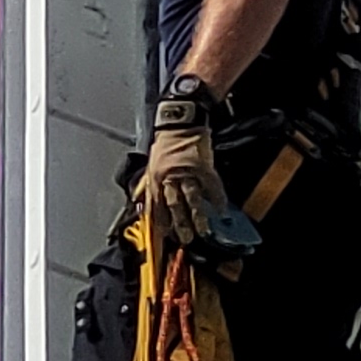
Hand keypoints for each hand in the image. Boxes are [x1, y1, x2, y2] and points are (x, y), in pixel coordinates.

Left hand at [139, 87, 219, 249]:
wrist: (180, 121)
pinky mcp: (203, 166)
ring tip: (203, 230)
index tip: (165, 235)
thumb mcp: (151, 162)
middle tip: (185, 238)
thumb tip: (139, 199)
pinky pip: (211, 186)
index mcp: (155, 177)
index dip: (160, 221)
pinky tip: (221, 209)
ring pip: (191, 198)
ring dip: (197, 216)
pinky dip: (217, 198)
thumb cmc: (166, 142)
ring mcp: (186, 172)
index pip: (155, 204)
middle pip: (173, 205)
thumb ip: (147, 183)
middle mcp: (168, 177)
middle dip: (179, 224)